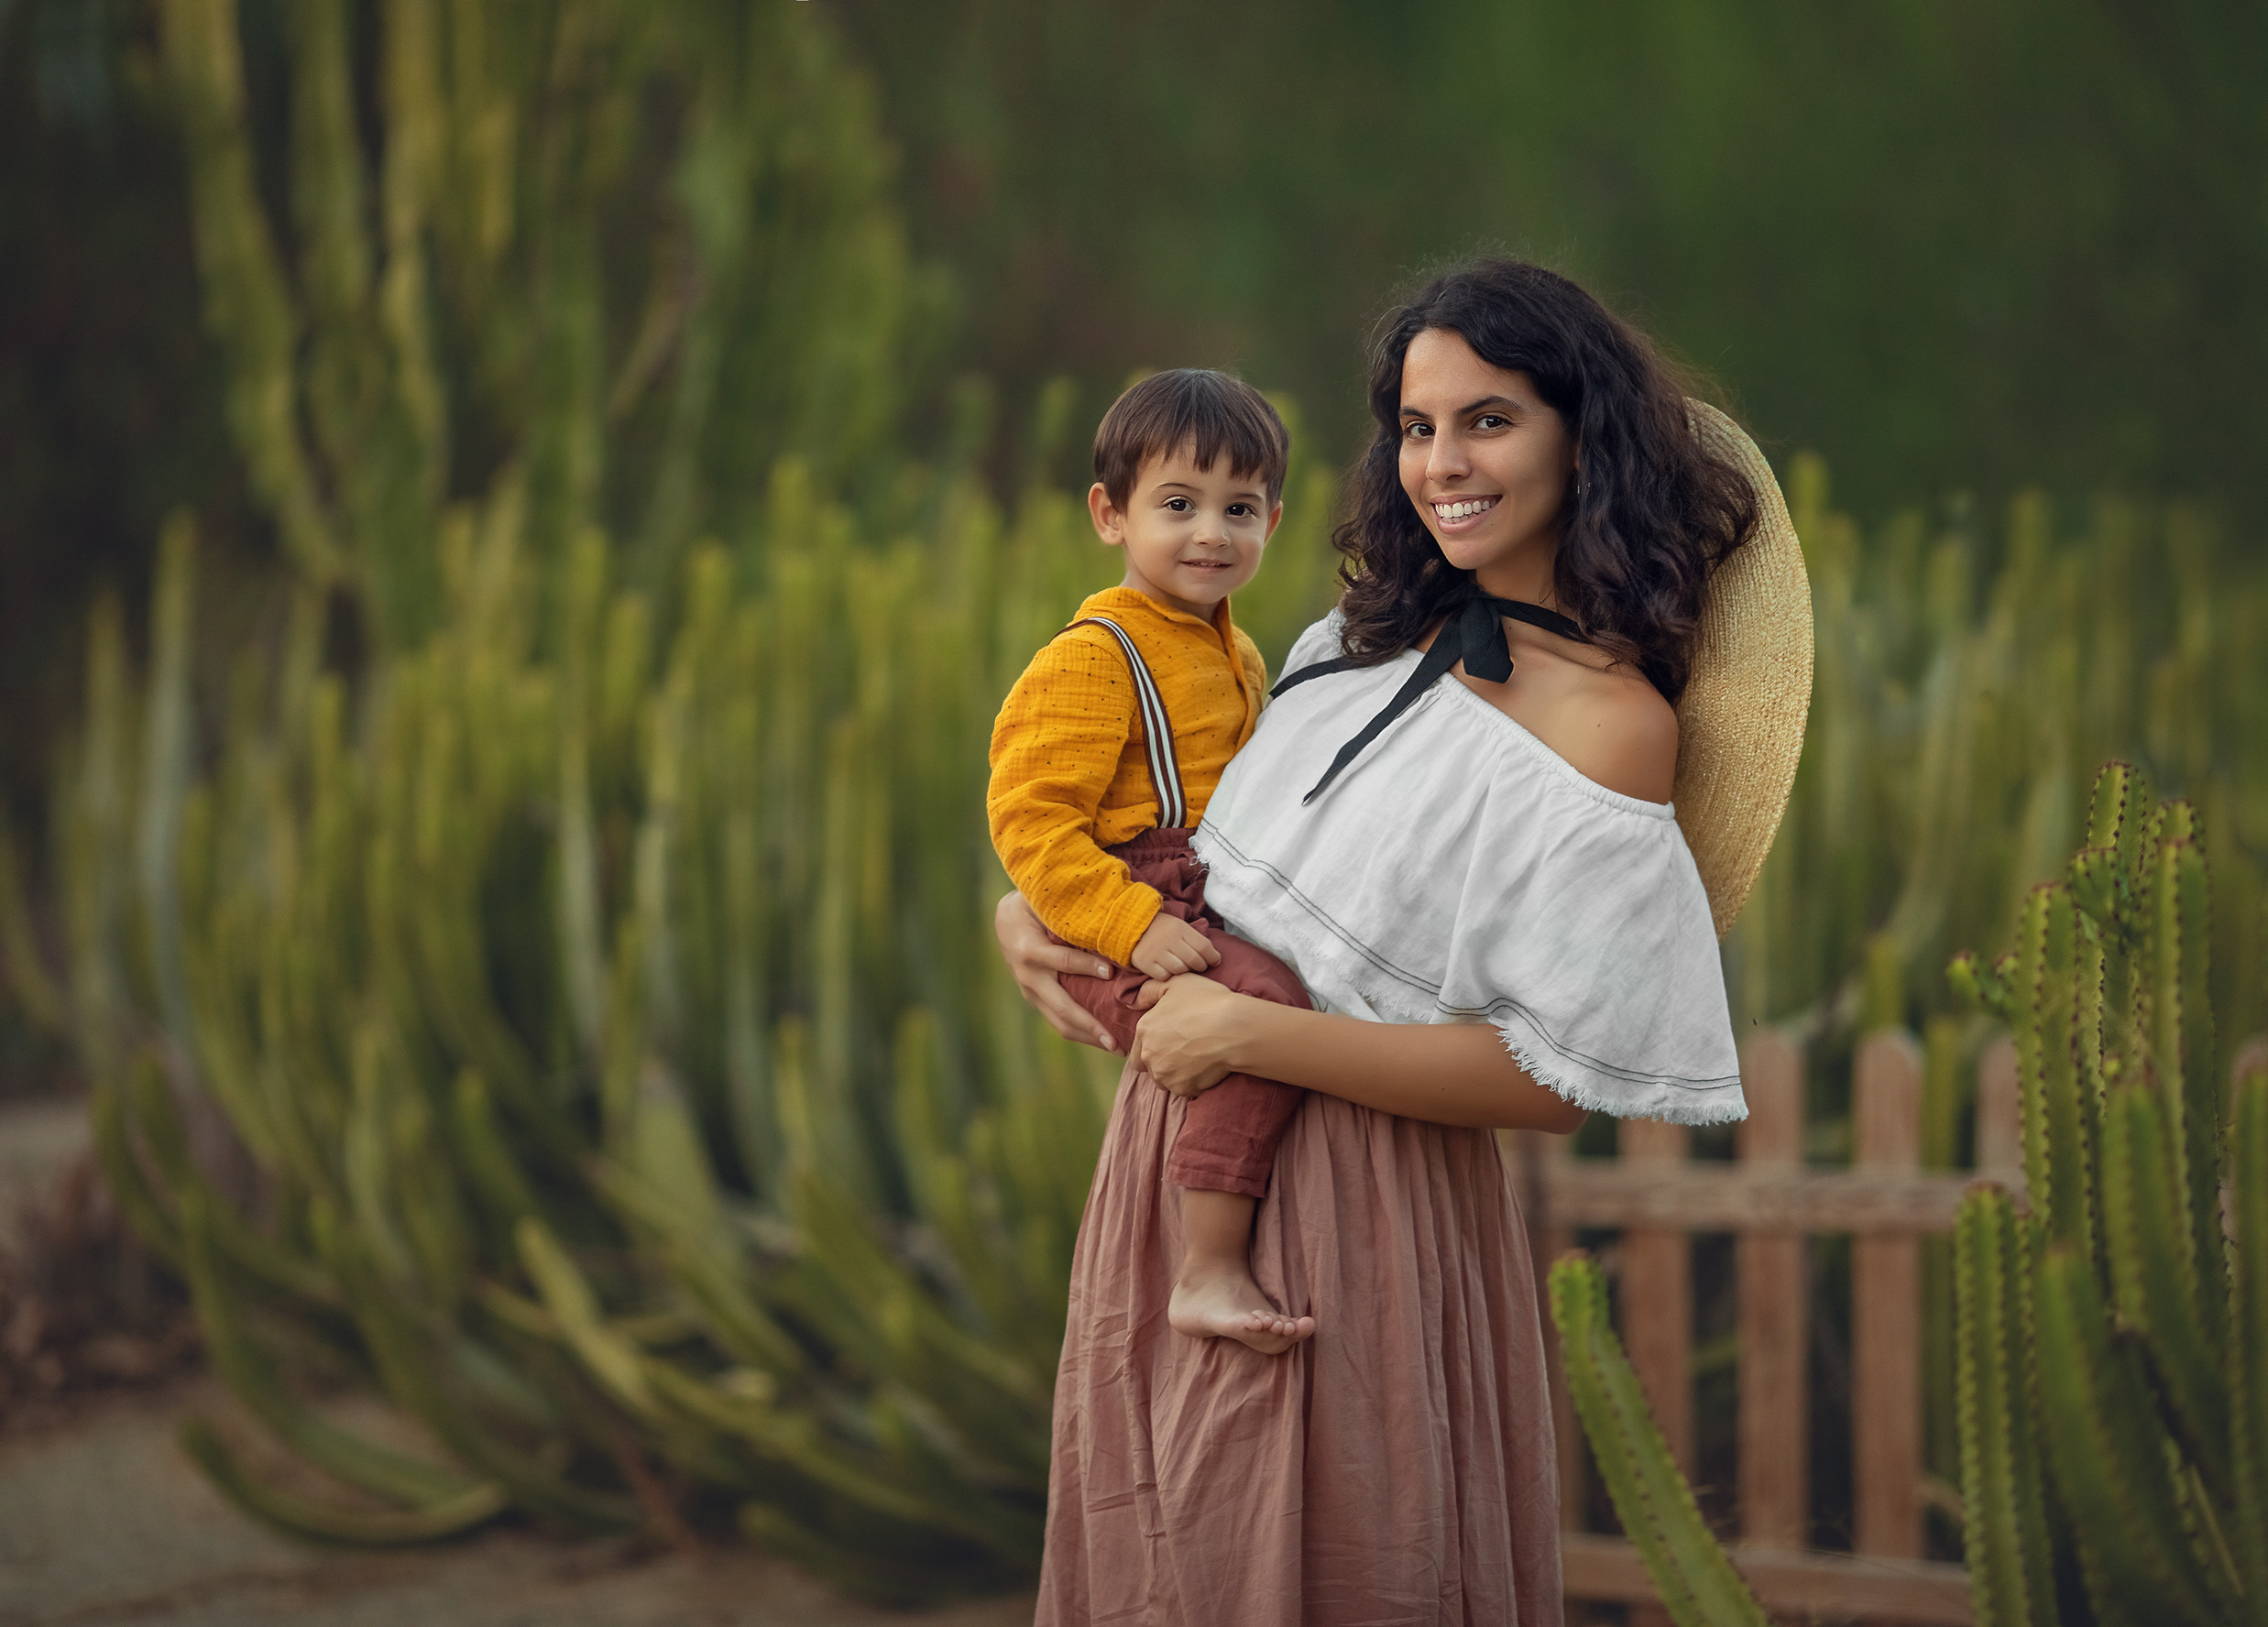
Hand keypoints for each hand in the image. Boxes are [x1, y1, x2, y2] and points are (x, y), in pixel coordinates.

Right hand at [993, 891, 1118, 1050]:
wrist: (1006, 921)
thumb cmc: (1033, 907)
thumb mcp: (1045, 903)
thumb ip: (1068, 911)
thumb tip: (1102, 917)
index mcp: (1031, 950)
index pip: (1063, 961)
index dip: (1086, 966)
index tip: (1110, 971)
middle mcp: (1029, 976)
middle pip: (1062, 1007)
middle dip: (1090, 1024)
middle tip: (1115, 1040)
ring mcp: (1031, 992)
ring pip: (1060, 1022)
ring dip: (1089, 1037)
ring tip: (1117, 1048)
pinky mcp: (1036, 1000)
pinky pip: (1059, 1021)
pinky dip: (1083, 1031)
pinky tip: (1105, 1038)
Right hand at [1127, 912, 1221, 979]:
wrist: (1133, 925)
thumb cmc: (1163, 929)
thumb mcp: (1180, 926)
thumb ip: (1195, 939)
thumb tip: (1215, 958)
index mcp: (1180, 928)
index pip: (1204, 947)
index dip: (1213, 957)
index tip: (1214, 961)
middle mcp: (1168, 939)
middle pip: (1194, 960)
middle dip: (1201, 966)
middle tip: (1199, 966)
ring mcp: (1156, 952)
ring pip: (1180, 970)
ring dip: (1185, 971)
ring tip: (1183, 967)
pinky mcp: (1145, 963)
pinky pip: (1164, 976)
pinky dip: (1168, 975)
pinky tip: (1168, 970)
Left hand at [1129, 974, 1249, 1097]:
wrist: (1233, 1028)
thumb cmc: (1207, 1002)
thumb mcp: (1176, 983)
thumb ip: (1149, 990)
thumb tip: (1134, 1002)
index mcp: (1144, 1030)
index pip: (1137, 1051)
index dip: (1153, 1047)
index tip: (1171, 1042)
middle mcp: (1149, 1055)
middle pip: (1150, 1067)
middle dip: (1162, 1062)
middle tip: (1184, 1051)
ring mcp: (1165, 1074)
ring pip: (1166, 1080)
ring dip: (1176, 1073)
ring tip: (1197, 1058)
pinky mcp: (1183, 1088)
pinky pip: (1185, 1089)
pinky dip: (1193, 1082)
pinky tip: (1206, 1066)